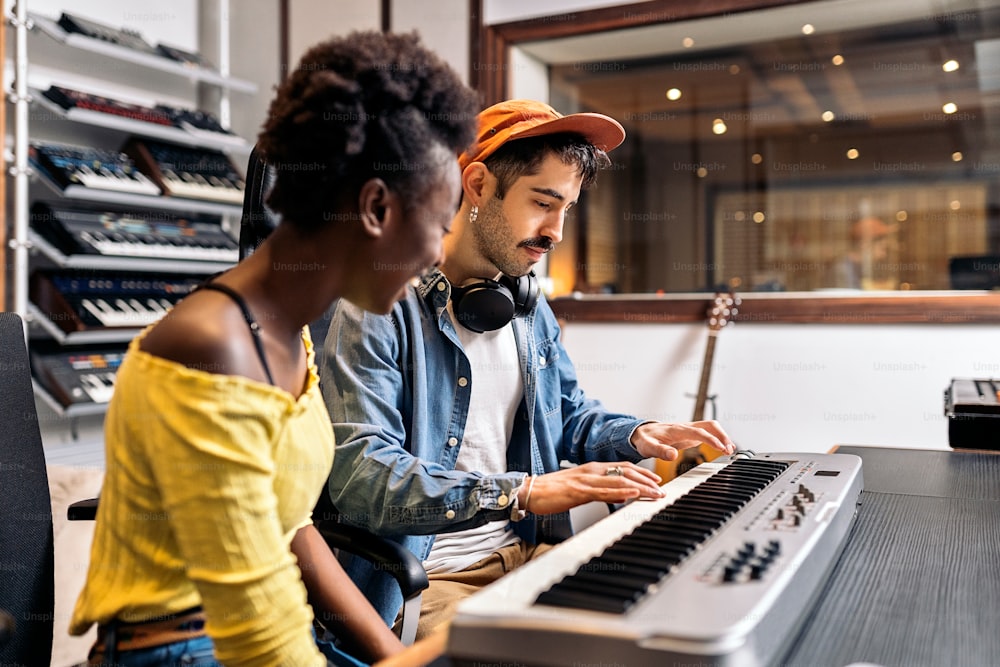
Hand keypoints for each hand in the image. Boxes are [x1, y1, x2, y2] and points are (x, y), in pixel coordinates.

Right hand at [518, 462, 663, 514]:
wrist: (529, 491)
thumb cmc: (551, 492)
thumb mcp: (580, 491)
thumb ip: (600, 491)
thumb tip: (618, 497)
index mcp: (591, 469)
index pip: (622, 467)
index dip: (641, 473)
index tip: (656, 480)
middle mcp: (591, 471)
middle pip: (625, 471)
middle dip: (646, 480)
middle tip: (662, 489)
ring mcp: (585, 479)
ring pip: (619, 480)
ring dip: (641, 487)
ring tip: (656, 493)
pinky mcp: (579, 490)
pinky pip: (604, 491)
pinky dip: (621, 492)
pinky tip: (633, 494)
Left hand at [629, 420, 734, 461]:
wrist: (643, 432)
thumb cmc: (645, 439)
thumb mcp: (648, 447)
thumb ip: (660, 451)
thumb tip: (673, 455)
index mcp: (676, 430)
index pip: (698, 432)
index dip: (711, 439)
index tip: (721, 448)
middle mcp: (685, 427)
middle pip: (709, 425)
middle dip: (722, 435)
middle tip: (729, 450)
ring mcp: (689, 429)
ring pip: (711, 427)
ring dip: (722, 436)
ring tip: (730, 450)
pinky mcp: (691, 433)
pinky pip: (708, 432)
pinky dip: (718, 438)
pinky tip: (724, 447)